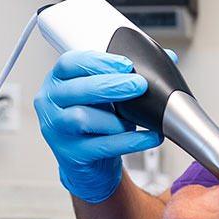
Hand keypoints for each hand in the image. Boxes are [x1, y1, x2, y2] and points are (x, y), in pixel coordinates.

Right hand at [34, 50, 162, 202]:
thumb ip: (129, 74)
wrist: (90, 162)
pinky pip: (102, 146)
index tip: (125, 64)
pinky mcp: (71, 155)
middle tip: (139, 85)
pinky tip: (148, 137)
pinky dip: (130, 141)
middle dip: (111, 85)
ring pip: (83, 118)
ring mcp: (57, 131)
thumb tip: (168, 57)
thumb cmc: (96, 121)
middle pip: (77, 90)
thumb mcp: (107, 94)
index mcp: (57, 81)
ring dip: (115, 117)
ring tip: (134, 118)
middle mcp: (51, 103)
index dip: (97, 62)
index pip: (69, 64)